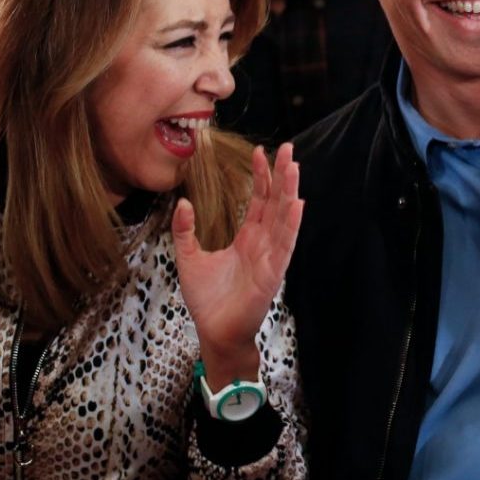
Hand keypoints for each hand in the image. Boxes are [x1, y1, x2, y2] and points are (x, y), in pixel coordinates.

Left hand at [171, 143, 302, 387]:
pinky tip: (297, 204)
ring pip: (284, 218)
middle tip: (287, 148)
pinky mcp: (273, 273)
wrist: (214, 331)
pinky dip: (291, 224)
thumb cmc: (206, 299)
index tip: (260, 153)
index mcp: (247, 238)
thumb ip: (185, 231)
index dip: (261, 178)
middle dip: (282, 176)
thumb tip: (183, 203)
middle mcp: (263, 243)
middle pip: (276, 203)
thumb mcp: (189, 258)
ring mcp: (270, 257)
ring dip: (290, 192)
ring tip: (294, 167)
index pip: (259, 201)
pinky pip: (285, 245)